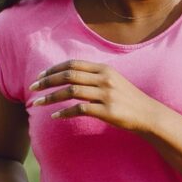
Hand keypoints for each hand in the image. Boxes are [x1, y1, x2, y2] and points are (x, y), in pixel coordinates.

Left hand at [30, 60, 159, 131]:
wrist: (149, 115)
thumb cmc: (128, 99)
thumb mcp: (113, 81)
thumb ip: (94, 77)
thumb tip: (71, 76)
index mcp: (104, 69)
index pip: (73, 64)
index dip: (53, 69)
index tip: (40, 76)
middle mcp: (104, 79)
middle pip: (68, 75)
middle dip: (47, 81)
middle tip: (32, 88)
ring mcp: (106, 95)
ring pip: (71, 91)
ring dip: (51, 97)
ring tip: (37, 103)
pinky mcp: (107, 111)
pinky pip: (79, 109)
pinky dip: (64, 113)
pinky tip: (55, 116)